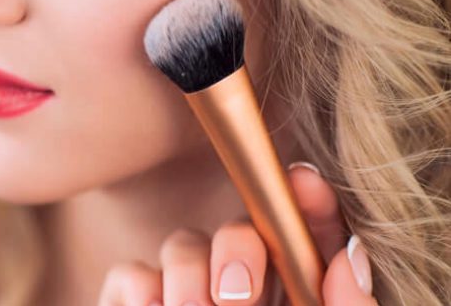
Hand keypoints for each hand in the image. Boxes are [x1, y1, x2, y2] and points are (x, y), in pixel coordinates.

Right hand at [98, 162, 376, 305]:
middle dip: (237, 246)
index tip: (304, 182)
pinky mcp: (132, 302)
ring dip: (187, 279)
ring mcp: (181, 293)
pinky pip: (129, 275)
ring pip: (181, 244)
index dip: (307, 204)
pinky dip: (138, 293)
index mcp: (291, 297)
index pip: (306, 237)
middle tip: (235, 294)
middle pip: (240, 228)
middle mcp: (239, 290)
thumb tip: (347, 259)